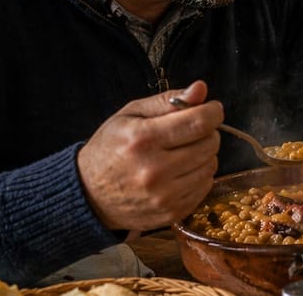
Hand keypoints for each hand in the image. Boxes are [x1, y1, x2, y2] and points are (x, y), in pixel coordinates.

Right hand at [78, 81, 222, 231]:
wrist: (89, 195)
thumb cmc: (111, 148)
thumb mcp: (131, 114)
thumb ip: (168, 100)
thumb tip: (200, 89)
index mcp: (143, 139)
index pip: (200, 122)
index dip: (213, 112)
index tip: (212, 109)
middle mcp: (154, 170)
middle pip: (210, 144)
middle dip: (206, 133)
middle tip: (189, 133)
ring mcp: (164, 196)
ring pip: (210, 165)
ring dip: (203, 156)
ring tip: (180, 154)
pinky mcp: (171, 213)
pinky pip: (205, 187)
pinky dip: (198, 176)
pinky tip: (178, 173)